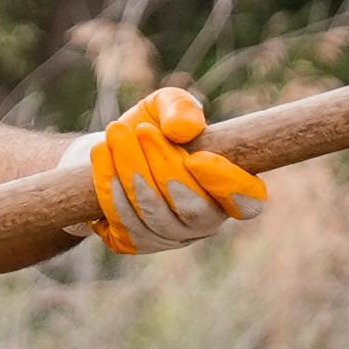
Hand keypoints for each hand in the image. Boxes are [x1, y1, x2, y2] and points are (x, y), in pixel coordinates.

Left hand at [62, 86, 266, 254]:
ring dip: (130, 172)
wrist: (108, 149)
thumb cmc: (150, 125)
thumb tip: (183, 130)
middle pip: (193, 209)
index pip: (247, 202)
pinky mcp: (135, 243)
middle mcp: (205, 221)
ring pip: (153, 217)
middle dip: (164, 168)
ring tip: (115, 134)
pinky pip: (123, 224)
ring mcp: (170, 237)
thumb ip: (181, 108)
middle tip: (140, 130)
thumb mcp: (167, 105)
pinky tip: (101, 155)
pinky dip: (109, 187)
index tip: (198, 157)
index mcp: (228, 189)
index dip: (228, 186)